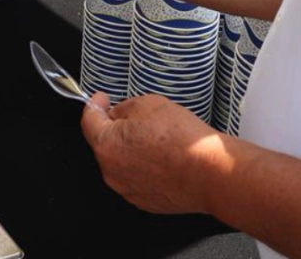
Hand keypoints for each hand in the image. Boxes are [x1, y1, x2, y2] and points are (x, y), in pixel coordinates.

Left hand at [82, 92, 228, 214]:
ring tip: (156, 139)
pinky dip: (143, 166)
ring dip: (130, 149)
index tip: (101, 98)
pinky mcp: (145, 201)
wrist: (211, 172)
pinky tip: (162, 157)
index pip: (89, 121)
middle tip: (136, 118)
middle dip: (115, 128)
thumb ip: (124, 108)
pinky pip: (136, 178)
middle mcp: (112, 172)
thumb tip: (117, 113)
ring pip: (121, 162)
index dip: (95, 104)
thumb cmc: (182, 139)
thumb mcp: (148, 104)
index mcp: (106, 145)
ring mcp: (128, 189)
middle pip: (104, 143)